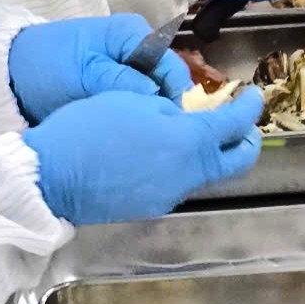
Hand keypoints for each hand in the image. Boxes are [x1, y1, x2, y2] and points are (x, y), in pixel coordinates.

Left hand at [7, 13, 191, 123]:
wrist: (11, 74)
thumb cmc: (46, 68)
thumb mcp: (83, 76)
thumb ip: (121, 83)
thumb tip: (157, 96)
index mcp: (133, 33)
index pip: (171, 67)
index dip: (175, 98)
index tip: (171, 128)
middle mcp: (138, 46)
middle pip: (166, 82)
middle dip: (162, 108)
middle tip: (154, 138)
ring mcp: (129, 65)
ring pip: (154, 94)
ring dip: (149, 114)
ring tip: (140, 138)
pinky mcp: (119, 82)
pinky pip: (138, 99)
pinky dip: (135, 115)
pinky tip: (128, 132)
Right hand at [25, 88, 264, 224]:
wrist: (51, 177)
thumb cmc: (89, 129)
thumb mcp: (134, 101)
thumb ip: (170, 108)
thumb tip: (185, 117)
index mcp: (189, 142)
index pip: (235, 124)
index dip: (249, 108)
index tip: (253, 96)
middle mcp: (188, 175)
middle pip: (237, 162)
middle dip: (246, 139)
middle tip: (241, 121)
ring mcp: (171, 196)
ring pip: (206, 174)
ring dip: (211, 153)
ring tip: (196, 131)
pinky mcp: (151, 207)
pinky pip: (179, 184)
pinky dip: (183, 166)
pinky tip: (163, 152)